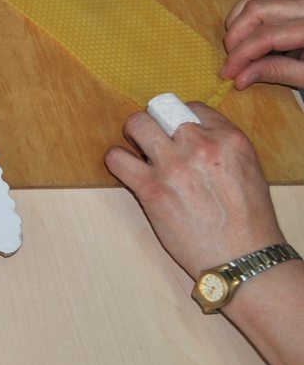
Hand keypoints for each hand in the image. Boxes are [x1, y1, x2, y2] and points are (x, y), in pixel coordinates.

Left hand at [105, 104, 283, 276]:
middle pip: (160, 110)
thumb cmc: (248, 220)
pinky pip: (116, 158)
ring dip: (132, 135)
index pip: (192, 107)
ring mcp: (173, 165)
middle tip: (152, 138)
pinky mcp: (150, 188)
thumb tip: (192, 136)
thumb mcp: (248, 170)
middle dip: (154, 122)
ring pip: (136, 125)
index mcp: (229, 139)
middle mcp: (200, 145)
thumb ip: (222, 147)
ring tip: (136, 149)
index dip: (178, 119)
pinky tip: (125, 169)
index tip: (174, 132)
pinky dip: (116, 160)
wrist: (243, 257)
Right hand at [220, 0, 303, 88]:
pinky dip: (250, 6)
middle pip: (257, 10)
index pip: (267, 36)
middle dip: (236, 36)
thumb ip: (278, 73)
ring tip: (236, 43)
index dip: (242, 55)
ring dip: (238, 18)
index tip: (228, 73)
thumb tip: (240, 77)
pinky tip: (249, 27)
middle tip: (231, 60)